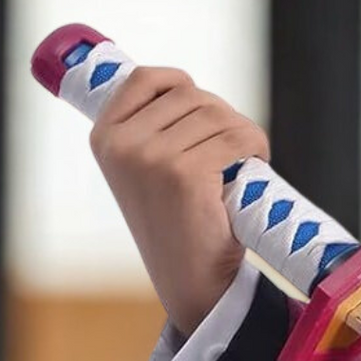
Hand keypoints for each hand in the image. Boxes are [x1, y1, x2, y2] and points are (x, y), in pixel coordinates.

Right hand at [86, 64, 271, 330]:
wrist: (191, 282)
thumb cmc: (176, 224)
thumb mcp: (144, 172)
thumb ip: (149, 131)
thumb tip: (181, 87)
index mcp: (105, 138)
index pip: (143, 78)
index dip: (178, 83)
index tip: (200, 104)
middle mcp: (122, 144)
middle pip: (190, 95)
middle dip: (220, 116)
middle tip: (232, 150)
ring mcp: (152, 158)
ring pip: (216, 113)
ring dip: (242, 133)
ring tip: (241, 164)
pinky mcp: (186, 174)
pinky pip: (236, 138)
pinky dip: (255, 148)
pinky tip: (252, 169)